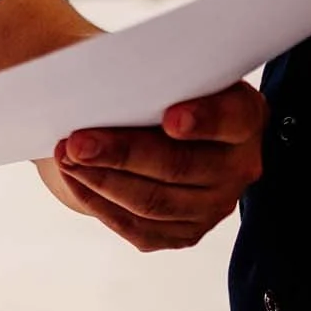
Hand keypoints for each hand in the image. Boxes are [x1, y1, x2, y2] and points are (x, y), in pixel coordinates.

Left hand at [48, 84, 265, 251]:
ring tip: (66, 157)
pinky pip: (137, 227)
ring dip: (101, 181)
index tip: (171, 119)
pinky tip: (73, 178)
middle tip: (79, 143)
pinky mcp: (183, 233)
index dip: (204, 120)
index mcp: (244, 118)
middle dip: (123, 154)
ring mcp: (213, 206)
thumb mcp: (170, 77)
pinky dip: (98, 202)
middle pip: (181, 166)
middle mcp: (238, 167)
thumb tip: (107, 81)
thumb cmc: (162, 95)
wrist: (158, 135)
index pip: (231, 119)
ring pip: (154, 203)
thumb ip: (156, 80)